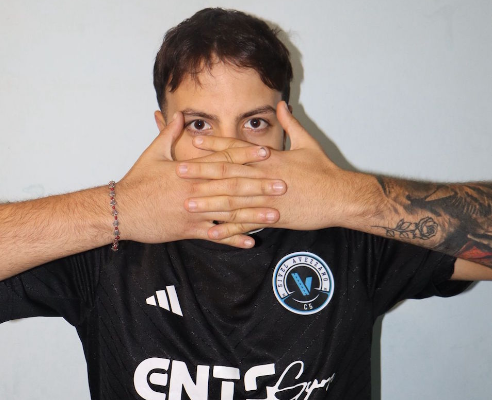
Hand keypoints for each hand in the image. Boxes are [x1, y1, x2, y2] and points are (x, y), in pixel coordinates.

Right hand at [116, 112, 287, 247]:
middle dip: (259, 185)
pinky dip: (233, 239)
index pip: (223, 161)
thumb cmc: (137, 181)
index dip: (246, 156)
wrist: (121, 211)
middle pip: (233, 187)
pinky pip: (215, 236)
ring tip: (276, 215)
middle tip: (283, 184)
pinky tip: (251, 241)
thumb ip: (169, 133)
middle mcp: (196, 191)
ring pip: (229, 214)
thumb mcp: (152, 153)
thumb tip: (180, 114)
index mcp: (189, 171)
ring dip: (253, 214)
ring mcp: (194, 213)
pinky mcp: (189, 231)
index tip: (267, 153)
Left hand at [177, 101, 369, 238]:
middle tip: (178, 173)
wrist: (340, 196)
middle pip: (228, 174)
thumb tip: (281, 105)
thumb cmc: (324, 170)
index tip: (194, 141)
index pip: (237, 149)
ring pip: (232, 201)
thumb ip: (291, 124)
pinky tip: (212, 233)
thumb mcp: (307, 142)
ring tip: (187, 204)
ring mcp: (267, 198)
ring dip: (209, 203)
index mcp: (270, 159)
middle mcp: (264, 177)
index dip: (215, 145)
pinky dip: (229, 229)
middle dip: (202, 173)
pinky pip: (247, 224)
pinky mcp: (273, 217)